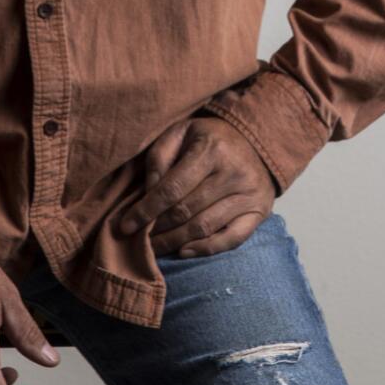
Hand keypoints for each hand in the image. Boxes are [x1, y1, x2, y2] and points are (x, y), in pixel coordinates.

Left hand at [116, 115, 275, 256]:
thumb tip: (148, 193)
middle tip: (139, 239)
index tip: (125, 226)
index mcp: (211, 148)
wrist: (256, 139)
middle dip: (157, 229)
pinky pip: (231, 239)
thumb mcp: (180, 133)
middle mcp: (233, 171)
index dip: (145, 210)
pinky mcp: (259, 211)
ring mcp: (249, 193)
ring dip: (174, 242)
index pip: (172, 188)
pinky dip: (205, 250)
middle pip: (186, 212)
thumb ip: (159, 157)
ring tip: (155, 247)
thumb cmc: (208, 138)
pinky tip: (183, 251)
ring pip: (204, 228)